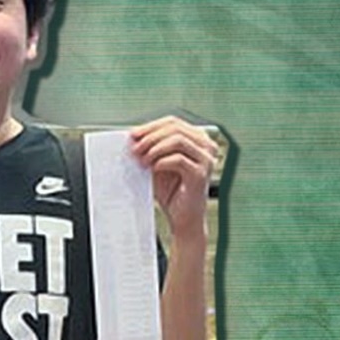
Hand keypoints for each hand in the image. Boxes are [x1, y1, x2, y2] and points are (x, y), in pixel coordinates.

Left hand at [130, 116, 217, 242]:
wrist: (182, 218)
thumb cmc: (171, 190)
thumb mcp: (157, 163)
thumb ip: (150, 148)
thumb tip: (132, 135)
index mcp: (197, 139)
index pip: (173, 122)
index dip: (151, 126)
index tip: (133, 134)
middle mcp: (206, 146)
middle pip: (175, 128)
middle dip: (150, 136)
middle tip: (134, 148)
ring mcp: (207, 160)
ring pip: (178, 140)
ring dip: (154, 148)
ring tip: (141, 159)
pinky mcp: (201, 175)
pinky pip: (179, 160)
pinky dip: (161, 161)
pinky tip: (152, 168)